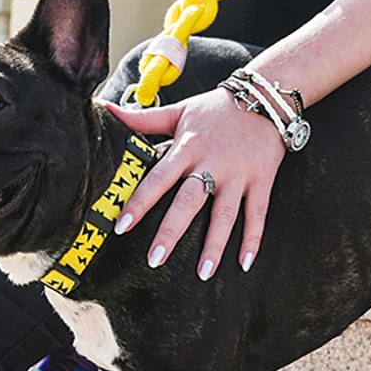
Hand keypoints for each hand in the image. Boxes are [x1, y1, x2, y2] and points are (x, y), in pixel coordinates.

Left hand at [103, 88, 285, 278]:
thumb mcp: (179, 111)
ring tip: (202, 274)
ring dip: (215, 245)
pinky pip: (258, 214)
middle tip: (154, 260)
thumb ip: (142, 119)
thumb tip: (104, 109)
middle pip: (189, 201)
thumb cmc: (215, 108)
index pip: (159, 178)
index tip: (122, 225)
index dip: (140, 202)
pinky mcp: (261, 181)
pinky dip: (253, 239)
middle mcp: (212, 163)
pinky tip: (244, 264)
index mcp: (188, 147)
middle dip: (171, 231)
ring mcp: (239, 175)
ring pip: (225, 214)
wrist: (265, 97)